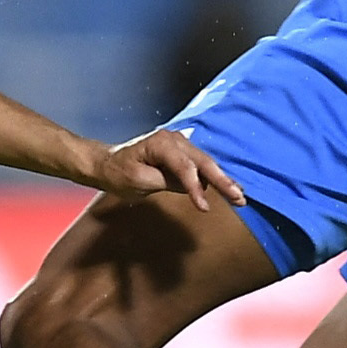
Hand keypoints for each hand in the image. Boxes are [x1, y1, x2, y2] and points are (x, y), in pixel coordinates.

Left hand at [86, 127, 248, 210]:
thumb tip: (192, 187)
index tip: (204, 207)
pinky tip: (228, 187)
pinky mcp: (182, 153)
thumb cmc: (118, 173)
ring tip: (238, 196)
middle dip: (222, 181)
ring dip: (222, 180)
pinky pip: (201, 165)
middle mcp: (174, 140)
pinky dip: (214, 177)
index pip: (184, 167)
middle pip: (203, 162)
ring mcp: (180, 145)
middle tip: (239, 198)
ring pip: (206, 163)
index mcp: (161, 144)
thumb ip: (165, 182)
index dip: (196, 188)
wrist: (107, 164)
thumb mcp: (137, 181)